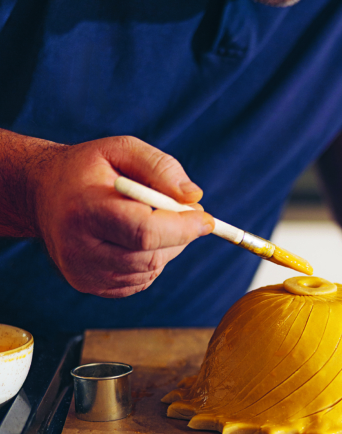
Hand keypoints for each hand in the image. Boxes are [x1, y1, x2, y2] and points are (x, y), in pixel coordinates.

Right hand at [29, 135, 213, 297]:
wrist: (42, 193)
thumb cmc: (88, 168)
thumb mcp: (122, 149)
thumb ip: (160, 167)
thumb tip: (194, 198)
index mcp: (85, 208)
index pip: (144, 231)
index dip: (182, 228)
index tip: (207, 219)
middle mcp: (78, 247)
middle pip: (150, 255)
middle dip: (179, 236)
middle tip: (187, 214)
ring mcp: (81, 271)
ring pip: (149, 270)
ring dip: (166, 248)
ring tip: (152, 219)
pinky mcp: (87, 284)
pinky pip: (138, 281)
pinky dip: (150, 261)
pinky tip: (135, 238)